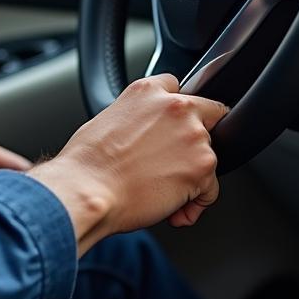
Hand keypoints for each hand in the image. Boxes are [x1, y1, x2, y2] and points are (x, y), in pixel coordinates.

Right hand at [29, 75, 227, 255]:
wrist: (88, 190)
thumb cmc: (88, 163)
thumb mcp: (108, 118)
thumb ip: (138, 115)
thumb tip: (145, 132)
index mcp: (148, 91)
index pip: (178, 88)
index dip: (176, 112)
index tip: (172, 127)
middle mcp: (176, 106)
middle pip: (206, 117)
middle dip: (192, 140)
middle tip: (171, 162)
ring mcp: (193, 135)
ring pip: (208, 155)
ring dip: (193, 174)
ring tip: (164, 193)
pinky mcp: (202, 166)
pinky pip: (211, 188)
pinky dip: (197, 202)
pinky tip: (175, 210)